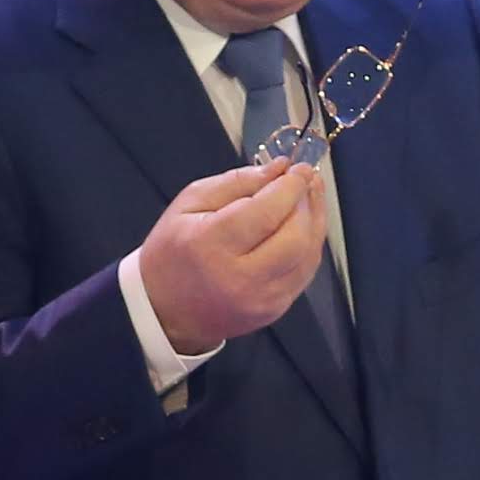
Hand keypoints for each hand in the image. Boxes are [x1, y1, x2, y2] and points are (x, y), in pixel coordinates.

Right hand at [137, 158, 329, 355]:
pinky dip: (309, 246)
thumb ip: (237, 182)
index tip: (299, 168)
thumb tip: (279, 169)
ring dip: (315, 222)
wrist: (164, 312)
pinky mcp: (274, 310)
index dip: (291, 186)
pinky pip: (305, 273)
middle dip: (307, 203)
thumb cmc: (172, 253)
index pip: (266, 212)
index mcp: (211, 245)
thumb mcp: (189, 204)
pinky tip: (303, 227)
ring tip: (309, 199)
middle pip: (295, 236)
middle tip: (306, 181)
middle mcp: (239, 277)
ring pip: (307, 255)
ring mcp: (260, 299)